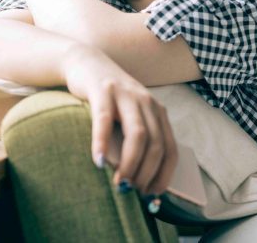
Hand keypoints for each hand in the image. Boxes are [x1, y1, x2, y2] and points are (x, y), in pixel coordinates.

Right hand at [63, 44, 177, 194]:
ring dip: (130, 163)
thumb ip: (137, 138)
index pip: (170, 149)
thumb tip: (139, 180)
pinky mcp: (102, 90)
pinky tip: (97, 161)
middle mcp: (146, 102)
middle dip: (147, 173)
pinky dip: (102, 143)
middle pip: (156, 145)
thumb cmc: (107, 98)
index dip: (164, 175)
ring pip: (138, 135)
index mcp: (157, 111)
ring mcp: (125, 95)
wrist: (85, 62)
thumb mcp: (128, 115)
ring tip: (119, 183)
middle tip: (133, 193)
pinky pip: (105, 120)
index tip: (152, 195)